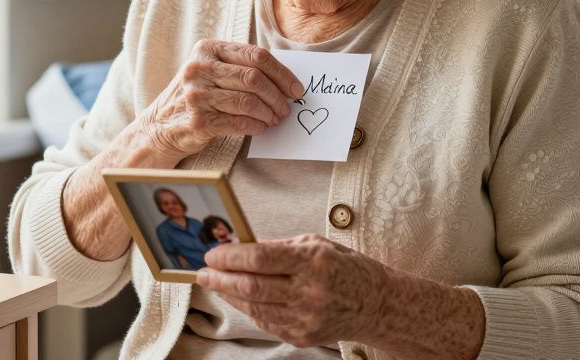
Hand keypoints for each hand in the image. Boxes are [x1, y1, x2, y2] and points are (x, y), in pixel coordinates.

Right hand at [140, 40, 302, 162]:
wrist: (160, 125)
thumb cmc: (196, 95)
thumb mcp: (211, 70)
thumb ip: (240, 67)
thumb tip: (285, 81)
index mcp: (207, 49)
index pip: (256, 55)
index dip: (281, 73)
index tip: (296, 89)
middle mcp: (199, 68)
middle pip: (254, 78)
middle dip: (277, 96)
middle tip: (286, 108)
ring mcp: (196, 94)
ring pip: (248, 101)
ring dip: (268, 113)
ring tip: (275, 119)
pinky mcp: (198, 120)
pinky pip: (238, 122)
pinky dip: (255, 126)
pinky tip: (260, 127)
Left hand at [196, 234, 388, 347]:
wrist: (377, 304)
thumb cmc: (347, 268)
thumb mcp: (316, 244)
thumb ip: (278, 247)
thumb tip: (241, 246)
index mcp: (313, 261)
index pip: (261, 258)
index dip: (231, 256)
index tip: (213, 253)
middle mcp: (309, 291)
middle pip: (252, 286)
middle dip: (221, 278)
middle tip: (203, 271)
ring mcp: (306, 317)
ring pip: (254, 306)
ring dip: (229, 294)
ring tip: (215, 283)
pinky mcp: (302, 336)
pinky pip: (265, 322)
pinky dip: (248, 308)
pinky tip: (238, 298)